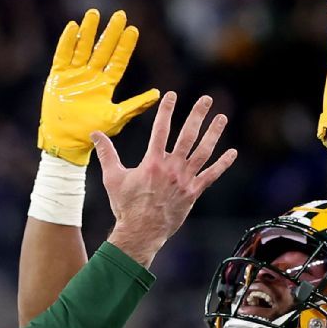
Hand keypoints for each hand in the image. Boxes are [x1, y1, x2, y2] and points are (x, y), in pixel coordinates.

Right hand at [38, 9, 159, 165]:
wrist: (65, 141)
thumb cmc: (91, 132)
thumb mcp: (116, 118)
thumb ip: (135, 105)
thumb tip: (157, 95)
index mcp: (105, 85)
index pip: (117, 61)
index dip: (125, 46)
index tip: (133, 30)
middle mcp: (91, 76)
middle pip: (102, 49)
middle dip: (110, 33)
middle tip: (120, 15)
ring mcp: (74, 74)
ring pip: (83, 47)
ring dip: (89, 31)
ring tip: (95, 13)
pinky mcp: (58, 76)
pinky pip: (63, 55)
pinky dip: (67, 41)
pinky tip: (73, 27)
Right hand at [94, 92, 237, 266]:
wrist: (141, 232)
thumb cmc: (126, 206)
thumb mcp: (112, 178)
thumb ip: (107, 154)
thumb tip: (95, 134)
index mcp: (153, 162)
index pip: (161, 129)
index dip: (166, 110)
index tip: (171, 95)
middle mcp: (171, 168)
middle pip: (188, 135)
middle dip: (197, 115)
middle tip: (206, 99)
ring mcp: (184, 180)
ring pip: (203, 152)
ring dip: (213, 133)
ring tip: (221, 118)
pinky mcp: (193, 193)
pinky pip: (211, 176)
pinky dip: (222, 164)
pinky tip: (232, 152)